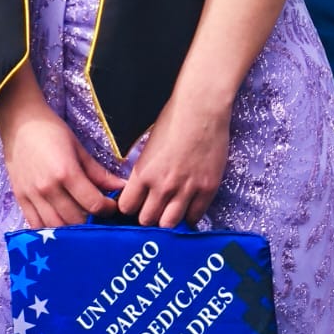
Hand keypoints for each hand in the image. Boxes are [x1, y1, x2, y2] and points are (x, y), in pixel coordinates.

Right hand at [0, 81, 124, 228]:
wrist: (19, 123)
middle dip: (92, 221)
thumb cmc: (51, 131)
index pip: (93, 204)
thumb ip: (98, 172)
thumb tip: (121, 186)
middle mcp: (48, 188)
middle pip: (76, 220)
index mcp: (66, 172)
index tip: (112, 206)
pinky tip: (59, 226)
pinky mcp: (20, 198)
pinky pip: (36, 224)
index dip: (108, 208)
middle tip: (98, 215)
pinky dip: (50, 230)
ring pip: (56, 227)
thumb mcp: (78, 148)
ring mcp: (32, 195)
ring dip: (72, 229)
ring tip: (80, 221)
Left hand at [118, 92, 230, 227]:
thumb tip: (141, 190)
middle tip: (153, 211)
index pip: (127, 207)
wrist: (201, 109)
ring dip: (167, 220)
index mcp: (143, 172)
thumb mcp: (149, 147)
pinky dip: (189, 216)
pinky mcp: (207, 189)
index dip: (130, 208)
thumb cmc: (173, 120)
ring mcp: (186, 189)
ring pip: (169, 224)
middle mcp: (162, 185)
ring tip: (169, 212)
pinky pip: (195, 217)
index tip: (135, 206)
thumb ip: (145, 172)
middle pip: (147, 220)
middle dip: (147, 217)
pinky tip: (188, 209)